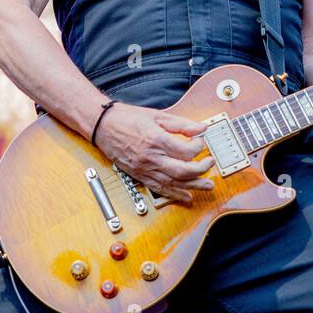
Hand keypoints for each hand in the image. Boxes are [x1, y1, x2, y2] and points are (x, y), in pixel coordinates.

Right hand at [92, 103, 215, 202]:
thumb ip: (181, 123)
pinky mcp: (139, 175)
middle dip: (201, 170)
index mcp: (157, 140)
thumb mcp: (157, 115)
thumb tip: (201, 128)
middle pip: (183, 171)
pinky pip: (159, 189)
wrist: (102, 126)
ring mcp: (145, 169)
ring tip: (207, 186)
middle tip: (210, 165)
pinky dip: (175, 194)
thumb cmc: (127, 118)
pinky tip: (186, 197)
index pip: (186, 151)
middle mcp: (151, 157)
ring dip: (193, 187)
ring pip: (173, 183)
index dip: (198, 147)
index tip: (200, 141)